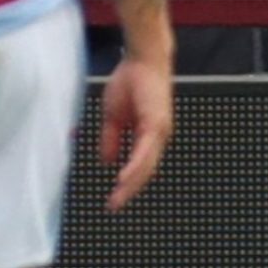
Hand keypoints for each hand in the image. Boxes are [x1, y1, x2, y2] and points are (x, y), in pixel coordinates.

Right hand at [99, 51, 174, 210]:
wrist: (142, 61)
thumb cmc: (130, 83)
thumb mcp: (113, 116)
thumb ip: (111, 138)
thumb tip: (108, 161)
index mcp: (147, 136)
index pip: (139, 166)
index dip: (127, 183)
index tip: (113, 199)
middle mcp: (157, 138)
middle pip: (144, 172)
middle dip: (129, 190)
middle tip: (113, 206)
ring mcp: (159, 132)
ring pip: (146, 166)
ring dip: (132, 184)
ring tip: (118, 198)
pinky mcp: (156, 125)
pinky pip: (145, 152)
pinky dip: (135, 167)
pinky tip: (124, 178)